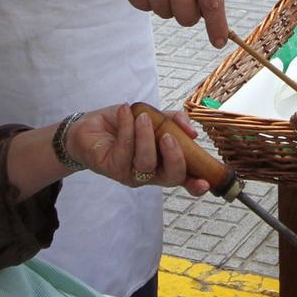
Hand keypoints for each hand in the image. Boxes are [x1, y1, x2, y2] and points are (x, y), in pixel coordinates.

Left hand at [67, 104, 212, 195]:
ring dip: (146, 137)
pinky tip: (125, 112)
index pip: (183, 179)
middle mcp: (149, 174)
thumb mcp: (152, 117)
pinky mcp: (111, 167)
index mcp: (163, 164)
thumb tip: (192, 131)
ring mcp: (130, 174)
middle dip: (174, 157)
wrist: (89, 127)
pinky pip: (125, 150)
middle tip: (169, 136)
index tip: (207, 183)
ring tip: (143, 117)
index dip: (196, 184)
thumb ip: (173, 121)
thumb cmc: (123, 125)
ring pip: (146, 163)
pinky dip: (127, 128)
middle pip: (170, 177)